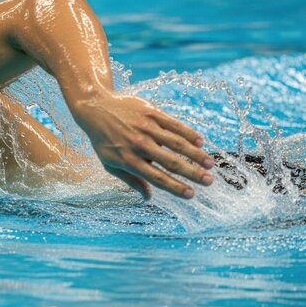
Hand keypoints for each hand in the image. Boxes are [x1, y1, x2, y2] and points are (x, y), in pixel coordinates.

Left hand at [72, 93, 213, 198]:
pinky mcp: (151, 113)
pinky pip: (174, 124)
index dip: (175, 187)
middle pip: (171, 162)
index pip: (157, 178)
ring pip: (176, 143)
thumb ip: (131, 181)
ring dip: (196, 154)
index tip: (191, 195)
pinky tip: (200, 142)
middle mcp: (139, 145)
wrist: (95, 108)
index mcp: (129, 160)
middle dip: (192, 173)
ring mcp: (146, 128)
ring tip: (210, 164)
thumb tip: (148, 198)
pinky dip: (188, 133)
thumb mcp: (110, 164)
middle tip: (209, 182)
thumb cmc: (103, 141)